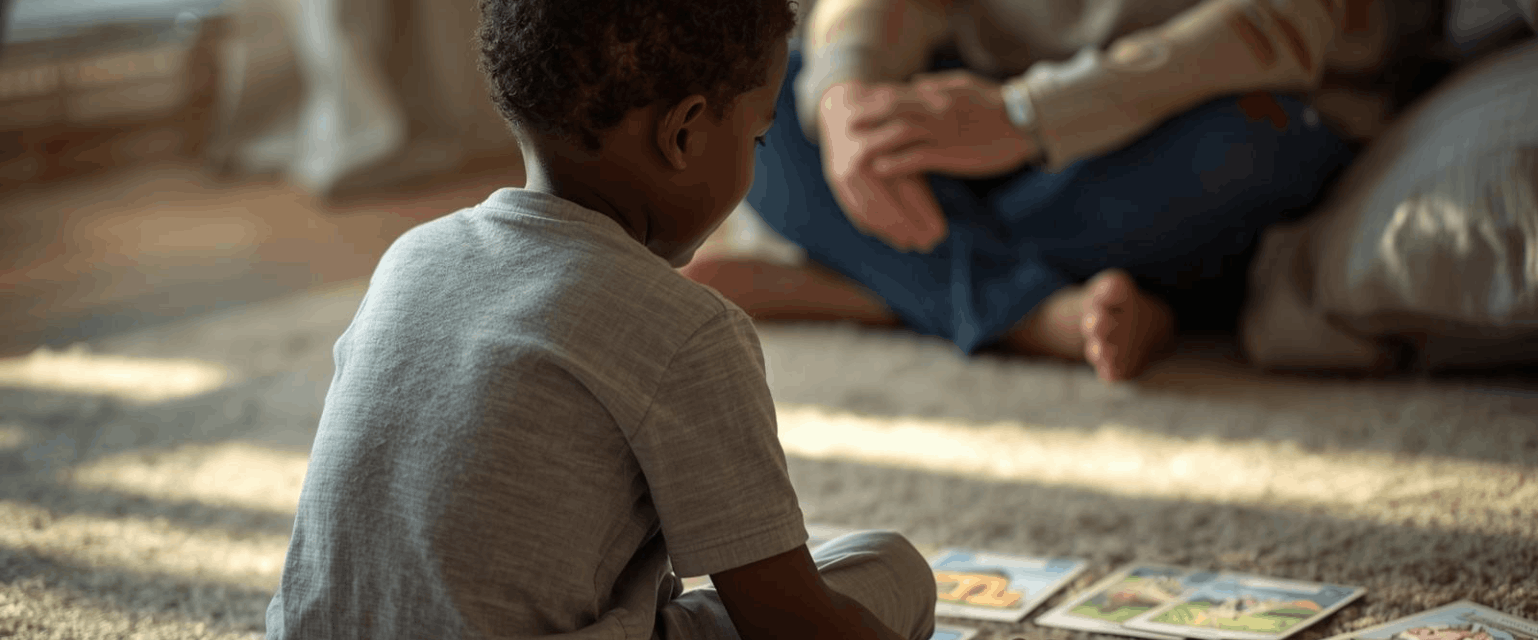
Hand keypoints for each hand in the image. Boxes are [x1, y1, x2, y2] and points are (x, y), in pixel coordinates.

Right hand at [818, 81, 949, 252]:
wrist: (843, 107)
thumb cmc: (886, 119)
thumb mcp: (907, 133)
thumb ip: (922, 159)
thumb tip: (946, 183)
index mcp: (885, 145)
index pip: (907, 190)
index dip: (924, 214)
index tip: (941, 234)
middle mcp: (860, 161)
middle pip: (887, 206)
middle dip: (909, 229)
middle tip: (929, 245)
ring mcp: (843, 172)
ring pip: (869, 211)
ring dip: (890, 232)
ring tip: (909, 244)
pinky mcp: (834, 180)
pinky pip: (854, 208)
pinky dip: (870, 224)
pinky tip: (886, 235)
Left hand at [867, 70, 1037, 178]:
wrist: (1024, 123)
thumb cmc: (996, 105)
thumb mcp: (964, 86)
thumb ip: (937, 85)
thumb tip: (913, 83)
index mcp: (939, 94)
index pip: (899, 94)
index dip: (875, 99)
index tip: (857, 104)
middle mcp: (936, 109)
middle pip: (893, 110)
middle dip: (867, 116)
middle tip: (846, 124)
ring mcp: (942, 132)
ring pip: (900, 133)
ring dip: (875, 140)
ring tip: (855, 149)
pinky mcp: (951, 153)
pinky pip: (917, 158)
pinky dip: (896, 163)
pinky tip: (880, 169)